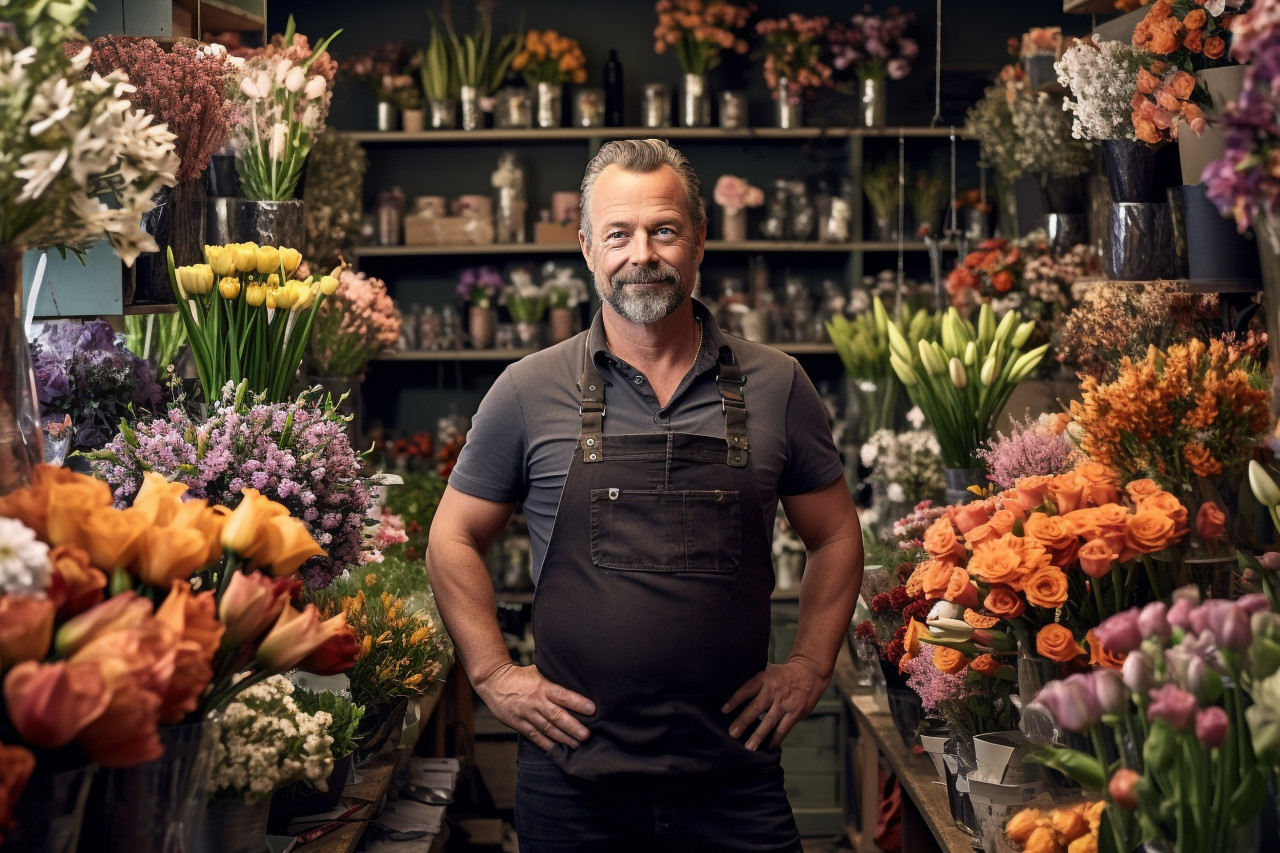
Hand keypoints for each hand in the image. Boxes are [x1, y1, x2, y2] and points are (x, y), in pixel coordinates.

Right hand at [472, 662, 594, 750]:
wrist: (493, 682)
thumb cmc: (521, 676)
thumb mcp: (539, 671)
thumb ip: (554, 679)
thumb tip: (577, 681)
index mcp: (542, 686)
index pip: (563, 695)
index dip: (578, 703)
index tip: (592, 709)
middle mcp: (536, 701)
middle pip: (557, 716)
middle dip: (573, 727)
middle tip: (586, 735)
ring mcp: (526, 714)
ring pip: (547, 728)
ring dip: (563, 738)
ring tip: (576, 744)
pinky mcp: (518, 723)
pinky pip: (534, 735)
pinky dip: (545, 743)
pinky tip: (556, 749)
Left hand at [721, 660, 828, 750]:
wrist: (810, 673)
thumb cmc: (783, 675)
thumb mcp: (767, 670)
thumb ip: (754, 680)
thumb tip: (731, 691)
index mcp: (764, 678)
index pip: (747, 689)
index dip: (735, 700)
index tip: (724, 710)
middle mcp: (773, 690)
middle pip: (756, 707)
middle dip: (743, 722)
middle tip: (732, 734)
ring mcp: (785, 703)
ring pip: (769, 722)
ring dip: (758, 736)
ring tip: (749, 747)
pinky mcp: (795, 713)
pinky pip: (783, 729)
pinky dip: (775, 739)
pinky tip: (769, 746)